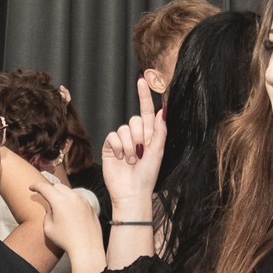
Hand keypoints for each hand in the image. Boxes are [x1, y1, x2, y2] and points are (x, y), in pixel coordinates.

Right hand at [29, 174, 100, 267]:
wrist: (86, 248)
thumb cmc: (66, 240)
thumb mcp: (48, 228)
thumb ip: (48, 213)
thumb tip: (52, 208)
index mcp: (60, 201)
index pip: (45, 187)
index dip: (36, 186)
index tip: (31, 188)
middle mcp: (72, 197)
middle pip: (58, 186)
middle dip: (50, 190)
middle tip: (45, 198)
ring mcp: (83, 201)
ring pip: (69, 191)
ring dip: (61, 195)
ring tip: (59, 207)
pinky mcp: (90, 206)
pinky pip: (78, 198)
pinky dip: (71, 201)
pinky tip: (70, 212)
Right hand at [101, 73, 167, 215]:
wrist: (131, 192)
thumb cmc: (147, 176)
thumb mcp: (158, 152)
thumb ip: (160, 131)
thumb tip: (162, 111)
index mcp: (150, 135)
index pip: (146, 111)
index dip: (145, 96)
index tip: (142, 80)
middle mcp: (136, 136)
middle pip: (135, 120)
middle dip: (139, 136)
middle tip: (141, 153)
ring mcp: (122, 141)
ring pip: (124, 128)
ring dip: (130, 145)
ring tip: (132, 160)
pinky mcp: (110, 146)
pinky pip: (113, 136)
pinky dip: (119, 147)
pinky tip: (121, 158)